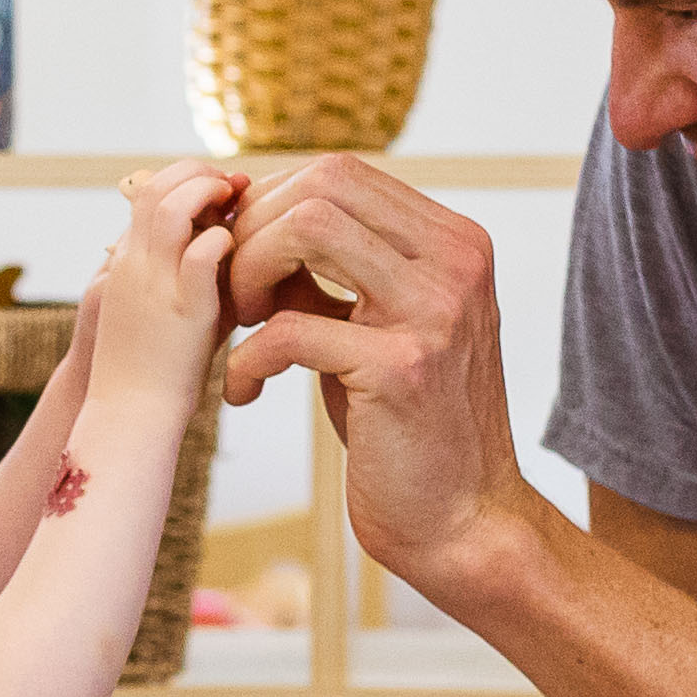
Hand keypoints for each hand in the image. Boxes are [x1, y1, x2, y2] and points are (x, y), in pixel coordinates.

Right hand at [81, 167, 239, 403]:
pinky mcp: (181, 312)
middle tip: (230, 184)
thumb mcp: (160, 307)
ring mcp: (152, 286)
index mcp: (125, 262)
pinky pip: (198, 255)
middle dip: (196, 174)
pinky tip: (237, 249)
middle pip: (154, 187)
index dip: (183, 179)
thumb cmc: (153, 368)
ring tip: (235, 203)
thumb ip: (184, 270)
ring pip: (170, 208)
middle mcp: (133, 265)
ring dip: (207, 193)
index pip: (146, 194)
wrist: (130, 414)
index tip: (219, 188)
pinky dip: (222, 239)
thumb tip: (224, 238)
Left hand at [220, 157, 542, 605]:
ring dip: (250, 271)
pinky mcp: (404, 370)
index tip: (239, 259)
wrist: (461, 523)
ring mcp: (436, 311)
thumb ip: (326, 274)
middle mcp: (456, 263)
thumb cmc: (404, 428)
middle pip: (321, 184)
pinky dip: (245, 361)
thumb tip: (247, 221)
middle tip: (234, 297)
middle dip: (253, 232)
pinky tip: (242, 393)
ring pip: (307, 228)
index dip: (270, 203)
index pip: (340, 173)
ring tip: (240, 326)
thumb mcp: (371, 330)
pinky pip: (289, 330)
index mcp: (454, 243)